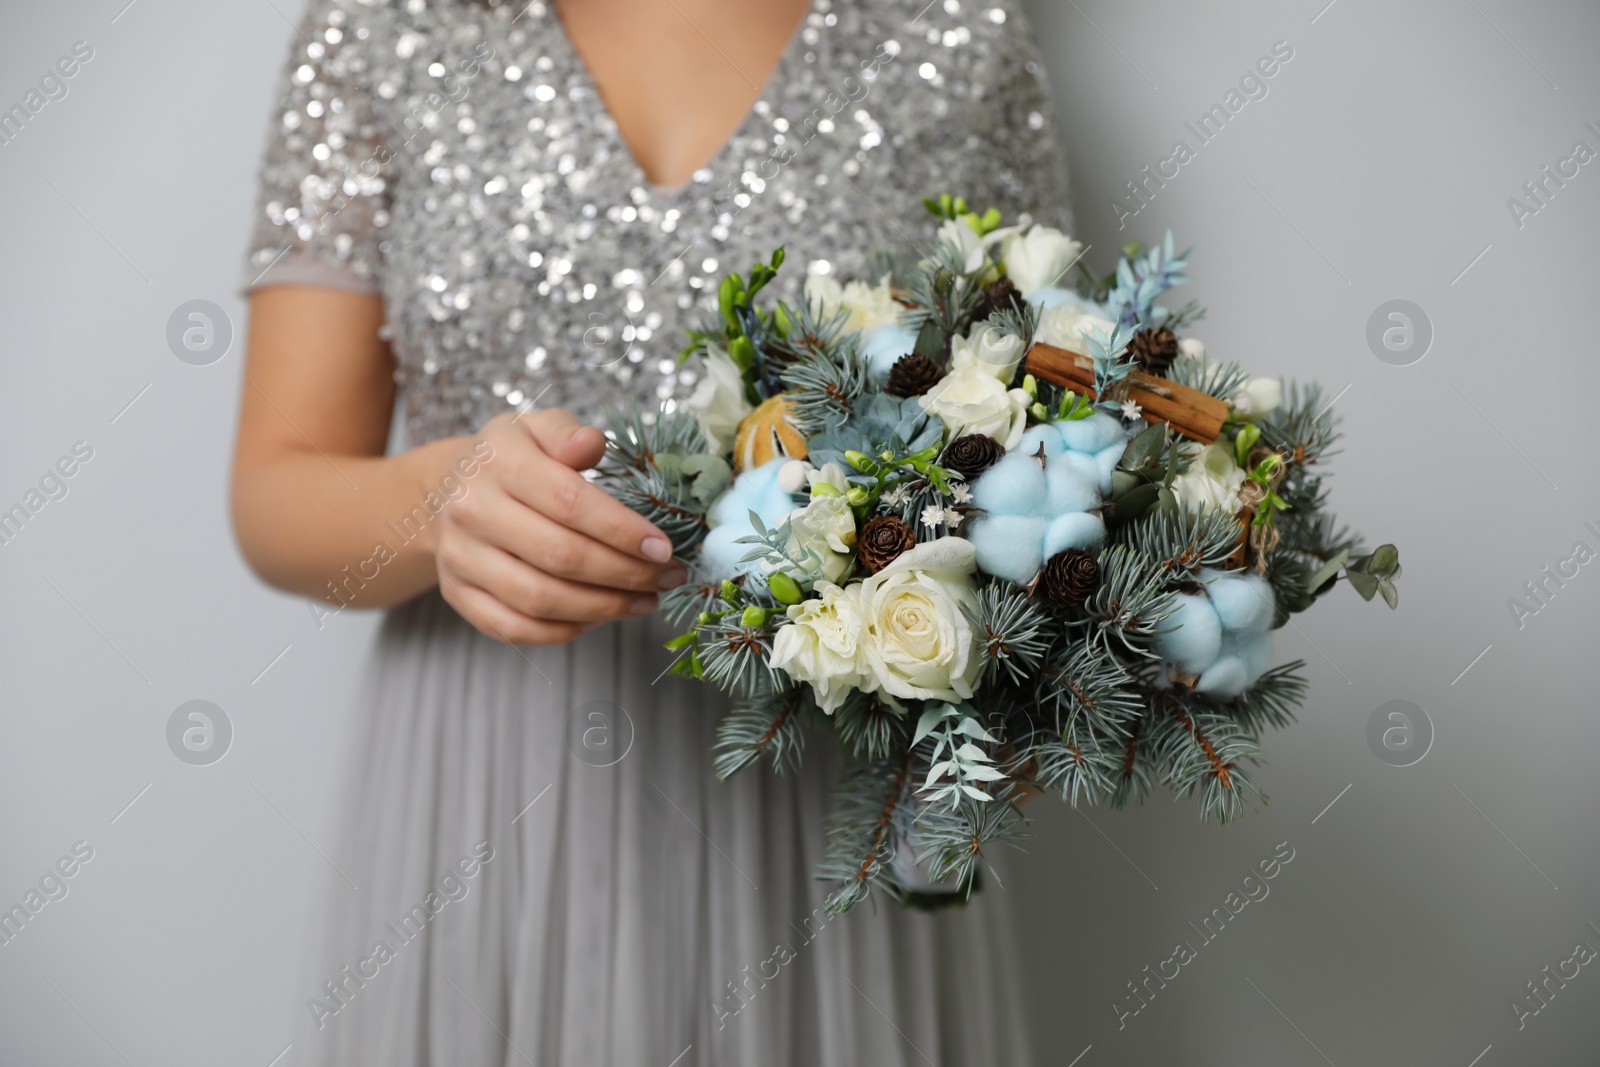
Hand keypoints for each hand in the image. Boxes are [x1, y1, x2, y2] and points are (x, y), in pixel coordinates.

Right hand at [434, 409, 685, 644]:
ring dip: (605, 607)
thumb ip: (568, 433)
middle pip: (560, 556)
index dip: (622, 530)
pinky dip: (568, 630)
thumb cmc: (511, 459)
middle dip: (625, 573)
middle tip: (668, 577)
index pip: (569, 502)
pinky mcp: (459, 595)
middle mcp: (472, 510)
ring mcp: (460, 558)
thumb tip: (591, 445)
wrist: (445, 490)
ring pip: (541, 599)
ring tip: (646, 599)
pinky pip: (518, 628)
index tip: (663, 547)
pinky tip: (602, 615)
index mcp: (498, 461)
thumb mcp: (537, 428)